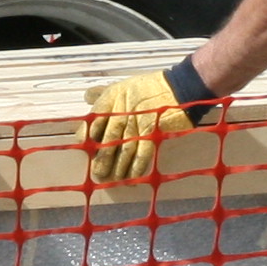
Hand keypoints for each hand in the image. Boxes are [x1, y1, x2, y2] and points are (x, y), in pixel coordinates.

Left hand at [79, 71, 200, 186]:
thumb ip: (103, 93)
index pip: (94, 120)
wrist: (180, 86)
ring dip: (119, 167)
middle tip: (98, 173)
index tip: (86, 149)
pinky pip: (143, 152)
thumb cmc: (151, 86)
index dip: (88, 137)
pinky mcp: (152, 130)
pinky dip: (138, 166)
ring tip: (114, 180)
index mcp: (112, 98)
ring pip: (124, 148)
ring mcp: (136, 121)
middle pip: (108, 138)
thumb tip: (86, 95)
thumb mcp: (123, 85)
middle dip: (103, 158)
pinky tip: (133, 178)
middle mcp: (121, 110)